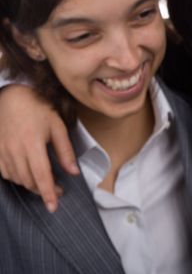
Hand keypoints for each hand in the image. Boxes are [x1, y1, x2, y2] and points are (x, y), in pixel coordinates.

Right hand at [0, 85, 78, 211]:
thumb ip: (65, 151)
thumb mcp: (58, 127)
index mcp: (33, 144)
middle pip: (29, 180)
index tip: (54, 206)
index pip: (41, 176)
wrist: (12, 97)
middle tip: (57, 190)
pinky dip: (17, 177)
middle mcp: (15, 150)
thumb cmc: (38, 109)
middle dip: (43, 190)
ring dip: (31, 184)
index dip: (47, 193)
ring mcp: (2, 151)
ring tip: (45, 182)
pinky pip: (5, 172)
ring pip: (17, 178)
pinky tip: (27, 174)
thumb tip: (73, 172)